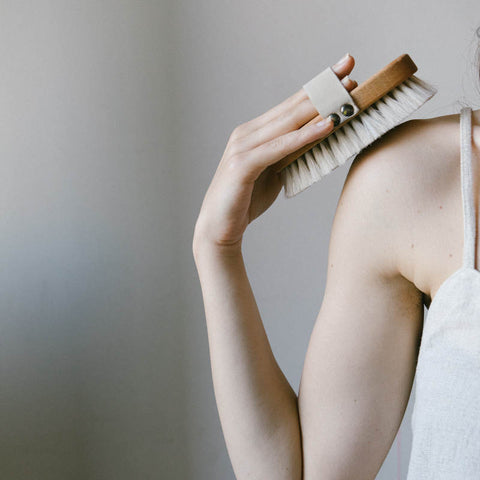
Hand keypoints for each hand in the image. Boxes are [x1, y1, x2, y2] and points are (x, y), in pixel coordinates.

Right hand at [193, 54, 356, 252]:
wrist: (219, 228)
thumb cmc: (246, 200)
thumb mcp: (274, 172)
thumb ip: (290, 154)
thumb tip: (319, 140)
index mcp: (254, 133)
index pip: (289, 106)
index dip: (316, 88)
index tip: (342, 72)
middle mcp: (247, 133)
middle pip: (290, 107)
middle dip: (322, 88)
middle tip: (349, 68)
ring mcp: (242, 147)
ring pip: (286, 123)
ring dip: (318, 107)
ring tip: (345, 92)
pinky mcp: (242, 164)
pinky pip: (279, 147)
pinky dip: (303, 136)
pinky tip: (325, 126)